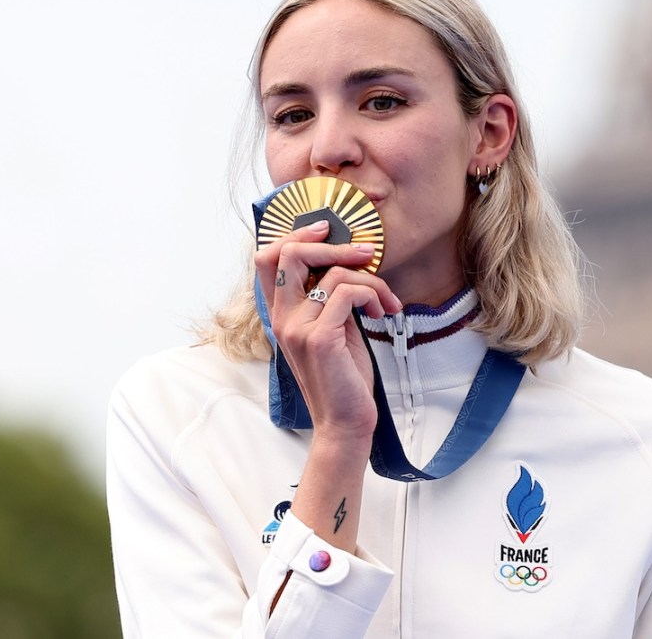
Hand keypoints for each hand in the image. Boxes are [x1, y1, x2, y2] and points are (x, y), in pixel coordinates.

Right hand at [255, 219, 401, 444]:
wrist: (345, 422)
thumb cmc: (343, 376)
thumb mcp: (332, 328)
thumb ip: (327, 298)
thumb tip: (346, 261)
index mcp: (280, 314)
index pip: (266, 258)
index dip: (294, 234)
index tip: (327, 230)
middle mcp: (282, 318)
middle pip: (288, 253)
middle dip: (333, 244)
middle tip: (367, 253)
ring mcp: (297, 328)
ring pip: (331, 273)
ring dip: (370, 279)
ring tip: (384, 300)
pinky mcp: (319, 339)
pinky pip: (347, 293)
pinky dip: (372, 295)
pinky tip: (381, 312)